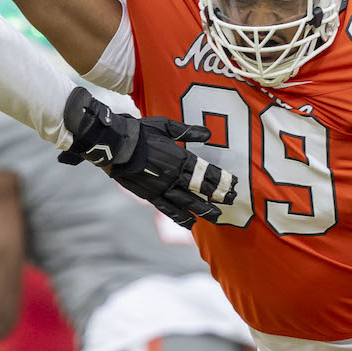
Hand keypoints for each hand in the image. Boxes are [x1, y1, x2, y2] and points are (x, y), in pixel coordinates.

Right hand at [56, 88, 236, 227]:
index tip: (235, 185)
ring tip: (217, 218)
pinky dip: (180, 217)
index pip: (208, 172)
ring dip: (204, 210)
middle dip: (219, 196)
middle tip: (233, 202)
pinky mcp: (150, 195)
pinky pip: (168, 209)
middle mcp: (175, 175)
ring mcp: (163, 187)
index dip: (223, 179)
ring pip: (188, 202)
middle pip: (202, 189)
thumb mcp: (166, 126)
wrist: (116, 145)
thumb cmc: (140, 131)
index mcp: (181, 157)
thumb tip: (209, 134)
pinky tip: (191, 224)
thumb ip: (188, 132)